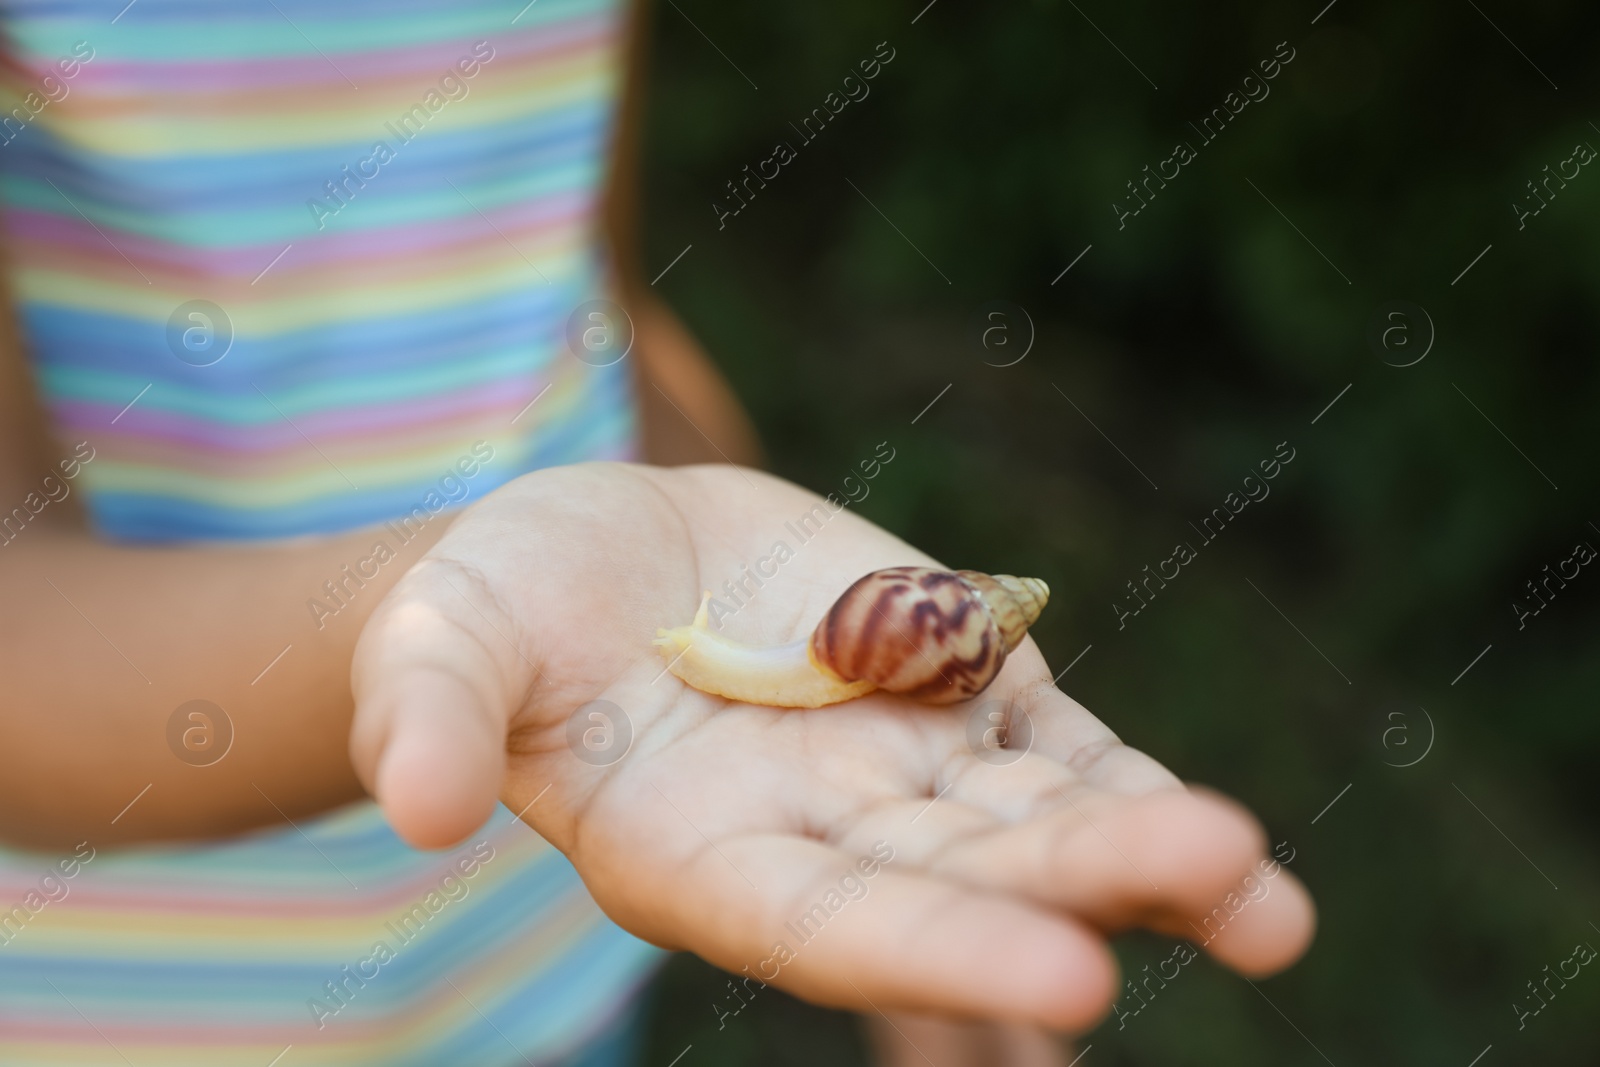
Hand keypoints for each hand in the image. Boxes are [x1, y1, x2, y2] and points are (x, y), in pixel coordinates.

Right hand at [349, 463, 1314, 1030]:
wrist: (593, 559)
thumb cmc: (498, 611)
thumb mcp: (441, 641)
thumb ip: (427, 714)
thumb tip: (410, 805)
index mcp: (696, 855)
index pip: (822, 922)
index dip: (935, 949)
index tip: (1065, 979)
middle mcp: (817, 836)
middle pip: (961, 872)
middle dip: (1083, 884)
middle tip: (1227, 888)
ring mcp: (899, 767)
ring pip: (1031, 819)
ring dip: (1145, 853)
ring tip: (1265, 899)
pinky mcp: (949, 687)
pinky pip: (1050, 746)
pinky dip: (1126, 785)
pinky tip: (1231, 842)